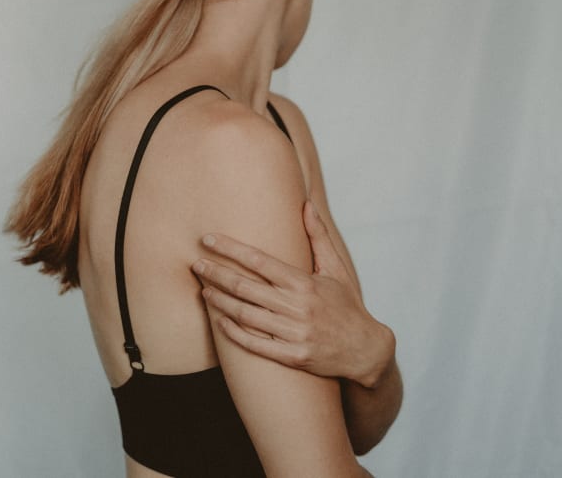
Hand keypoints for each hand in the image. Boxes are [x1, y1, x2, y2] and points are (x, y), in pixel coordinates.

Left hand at [192, 200, 394, 387]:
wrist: (366, 350)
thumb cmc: (347, 305)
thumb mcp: (336, 269)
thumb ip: (318, 237)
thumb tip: (306, 204)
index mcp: (305, 283)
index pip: (259, 260)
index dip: (230, 249)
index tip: (208, 240)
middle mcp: (298, 307)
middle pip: (245, 287)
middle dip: (216, 274)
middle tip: (196, 264)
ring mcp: (295, 334)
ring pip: (246, 315)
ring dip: (220, 302)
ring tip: (203, 290)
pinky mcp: (293, 357)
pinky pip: (256, 345)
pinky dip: (234, 333)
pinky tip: (219, 321)